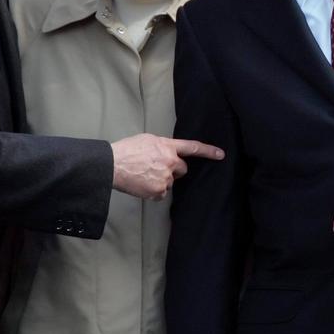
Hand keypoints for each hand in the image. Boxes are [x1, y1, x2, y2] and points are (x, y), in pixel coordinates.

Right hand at [109, 134, 223, 199]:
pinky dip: (154, 191)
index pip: (192, 148)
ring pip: (170, 182)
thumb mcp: (147, 140)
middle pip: (182, 169)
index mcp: (167, 146)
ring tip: (144, 175)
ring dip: (161, 180)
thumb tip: (167, 151)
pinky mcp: (158, 191)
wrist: (112, 164)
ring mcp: (165, 177)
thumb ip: (162, 146)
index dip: (208, 151)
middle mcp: (170, 161)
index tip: (221, 154)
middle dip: (174, 169)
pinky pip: (161, 193)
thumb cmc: (126, 150)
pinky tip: (142, 184)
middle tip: (156, 168)